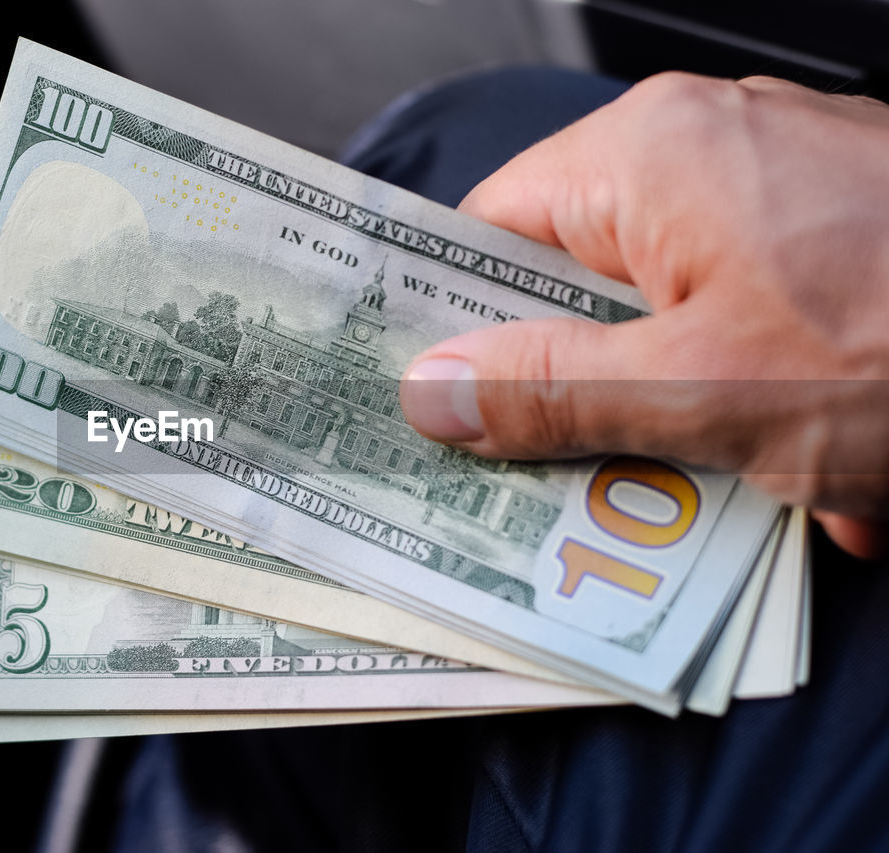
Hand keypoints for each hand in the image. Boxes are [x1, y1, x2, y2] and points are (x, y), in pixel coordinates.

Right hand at [398, 73, 888, 558]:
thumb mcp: (702, 393)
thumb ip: (545, 391)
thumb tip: (430, 388)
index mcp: (648, 153)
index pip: (489, 228)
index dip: (451, 320)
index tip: (431, 401)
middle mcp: (710, 147)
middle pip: (577, 276)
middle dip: (583, 388)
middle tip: (562, 473)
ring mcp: (783, 186)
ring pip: (667, 309)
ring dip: (685, 412)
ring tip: (726, 485)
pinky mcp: (839, 231)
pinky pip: (750, 314)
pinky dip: (764, 397)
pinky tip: (822, 474)